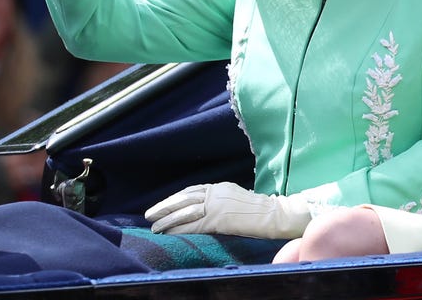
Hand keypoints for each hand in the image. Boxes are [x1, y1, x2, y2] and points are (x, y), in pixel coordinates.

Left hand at [145, 182, 314, 237]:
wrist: (272, 214)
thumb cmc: (259, 209)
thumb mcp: (237, 196)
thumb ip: (221, 199)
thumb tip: (208, 206)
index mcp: (220, 186)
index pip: (192, 190)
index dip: (175, 198)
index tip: (163, 204)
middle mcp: (215, 193)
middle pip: (184, 199)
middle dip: (165, 207)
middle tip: (149, 214)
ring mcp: (216, 206)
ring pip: (185, 212)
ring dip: (167, 220)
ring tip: (154, 227)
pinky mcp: (218, 220)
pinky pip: (193, 226)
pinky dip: (179, 230)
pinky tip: (169, 234)